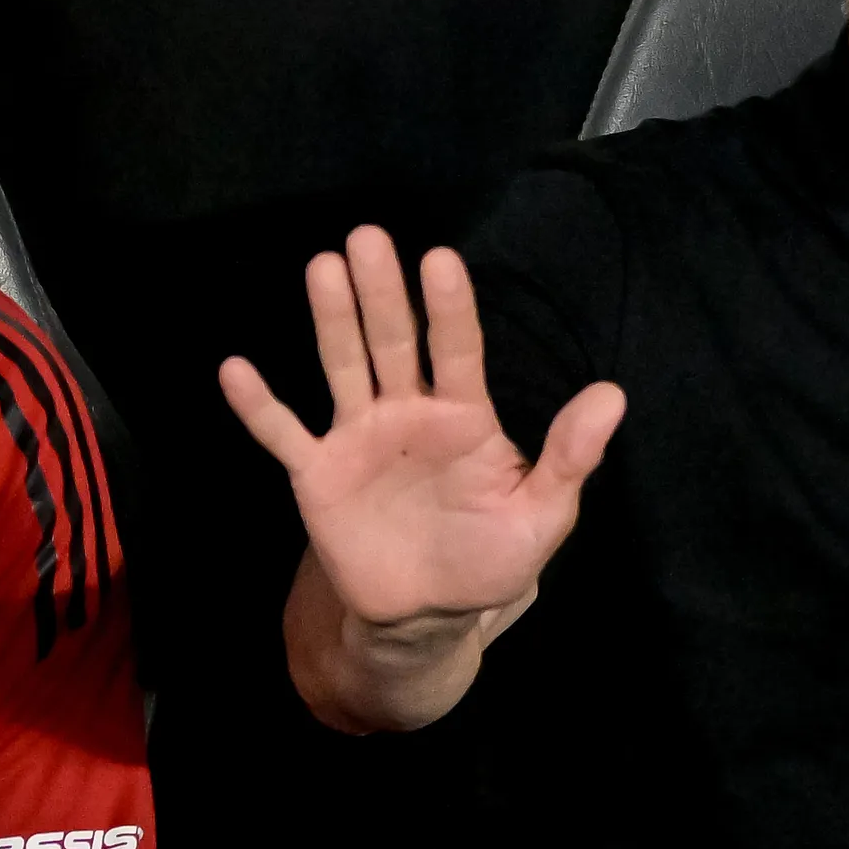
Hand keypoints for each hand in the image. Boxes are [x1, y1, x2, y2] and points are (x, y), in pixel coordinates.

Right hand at [219, 228, 625, 633]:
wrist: (428, 613)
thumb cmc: (489, 557)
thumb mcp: (541, 515)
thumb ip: (569, 456)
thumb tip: (613, 395)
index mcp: (464, 415)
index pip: (457, 351)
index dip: (449, 309)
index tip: (440, 261)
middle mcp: (408, 411)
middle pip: (394, 341)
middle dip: (382, 292)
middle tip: (369, 236)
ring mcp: (359, 437)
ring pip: (344, 367)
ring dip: (332, 320)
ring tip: (323, 266)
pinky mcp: (318, 473)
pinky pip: (284, 434)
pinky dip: (260, 406)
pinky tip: (235, 369)